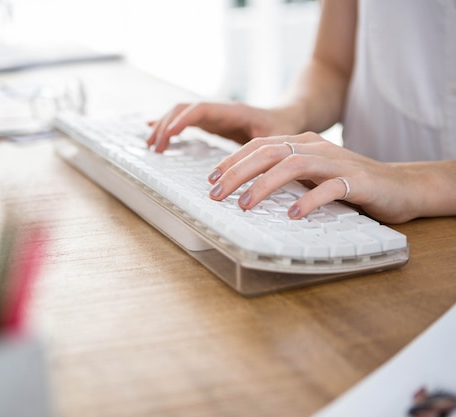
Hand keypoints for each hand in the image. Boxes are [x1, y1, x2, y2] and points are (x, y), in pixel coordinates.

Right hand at [147, 101, 300, 152]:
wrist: (290, 116)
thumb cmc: (285, 127)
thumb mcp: (278, 139)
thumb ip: (263, 151)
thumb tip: (248, 169)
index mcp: (234, 111)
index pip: (201, 109)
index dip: (182, 120)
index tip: (168, 133)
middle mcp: (221, 110)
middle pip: (184, 109)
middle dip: (166, 125)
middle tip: (155, 147)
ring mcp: (215, 116)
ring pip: (181, 113)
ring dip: (164, 126)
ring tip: (152, 144)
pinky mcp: (213, 123)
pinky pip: (187, 121)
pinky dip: (170, 126)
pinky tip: (156, 131)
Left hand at [206, 132, 415, 223]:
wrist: (400, 186)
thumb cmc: (347, 183)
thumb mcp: (310, 176)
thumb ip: (283, 176)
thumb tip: (243, 190)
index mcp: (301, 143)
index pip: (259, 146)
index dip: (232, 160)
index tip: (211, 178)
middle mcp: (316, 147)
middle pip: (269, 152)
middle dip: (238, 172)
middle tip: (216, 194)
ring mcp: (337, 162)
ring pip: (293, 165)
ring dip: (264, 185)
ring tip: (244, 205)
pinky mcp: (357, 181)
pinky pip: (329, 188)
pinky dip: (308, 200)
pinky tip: (292, 214)